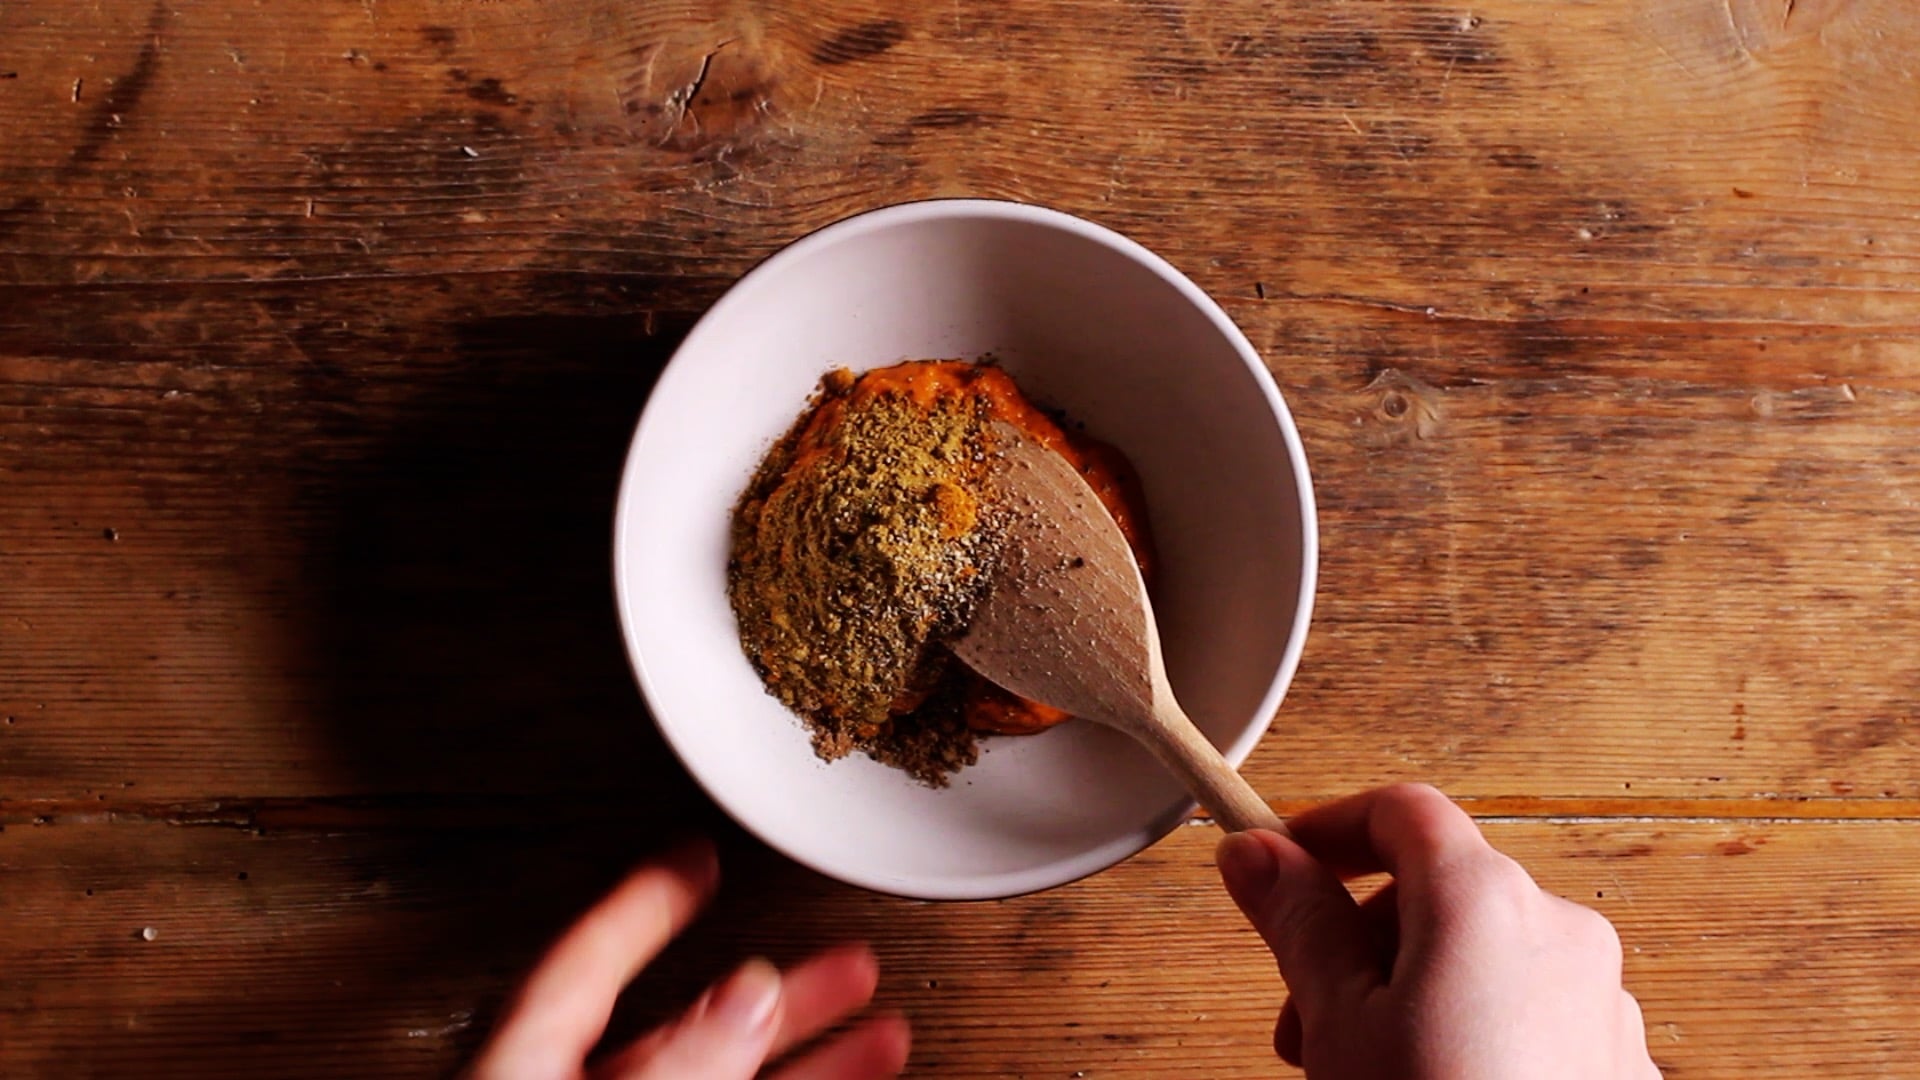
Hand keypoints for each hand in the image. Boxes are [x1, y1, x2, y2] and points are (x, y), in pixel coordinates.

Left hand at [467, 839, 909, 1079]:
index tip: (693, 854)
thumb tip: (744, 995)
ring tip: (884, 1023)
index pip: (587, 960)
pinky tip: (853, 1076)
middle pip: (689, 1023)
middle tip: (844, 949)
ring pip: (731, 1077)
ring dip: (810, 1050)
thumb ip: (674, 1056)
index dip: (645, 900)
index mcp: (531, 1058)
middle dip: (775, 982)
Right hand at [1215, 784, 1659, 1079]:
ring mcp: (1600, 999)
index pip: (1401, 812)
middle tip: (1306, 1012)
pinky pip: (1531, 1012)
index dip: (1330, 829)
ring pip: (1485, 956)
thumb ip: (1297, 921)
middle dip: (1362, 936)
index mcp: (1483, 900)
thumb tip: (1256, 853)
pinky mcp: (1619, 1062)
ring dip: (1413, 990)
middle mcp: (1559, 931)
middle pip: (1441, 887)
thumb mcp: (1336, 1022)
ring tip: (1365, 1070)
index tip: (1283, 869)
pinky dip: (1474, 1031)